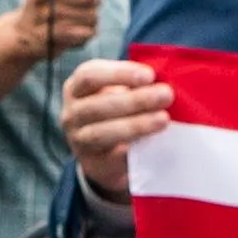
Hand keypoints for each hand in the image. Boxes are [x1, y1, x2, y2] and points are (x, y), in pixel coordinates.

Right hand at [20, 0, 100, 62]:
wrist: (22, 34)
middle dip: (93, 0)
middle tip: (89, 2)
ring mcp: (43, 16)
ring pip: (89, 15)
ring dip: (91, 18)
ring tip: (82, 18)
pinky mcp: (50, 37)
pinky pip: (84, 33)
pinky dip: (86, 33)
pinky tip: (78, 31)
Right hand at [60, 55, 177, 197]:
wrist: (103, 154)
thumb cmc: (115, 111)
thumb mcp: (116, 92)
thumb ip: (134, 84)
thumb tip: (165, 79)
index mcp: (76, 88)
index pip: (90, 75)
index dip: (119, 73)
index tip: (150, 75)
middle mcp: (72, 113)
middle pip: (98, 105)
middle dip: (135, 100)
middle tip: (166, 95)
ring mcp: (79, 140)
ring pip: (102, 133)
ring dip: (136, 125)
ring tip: (164, 119)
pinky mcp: (94, 163)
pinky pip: (114, 157)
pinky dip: (135, 148)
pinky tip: (154, 142)